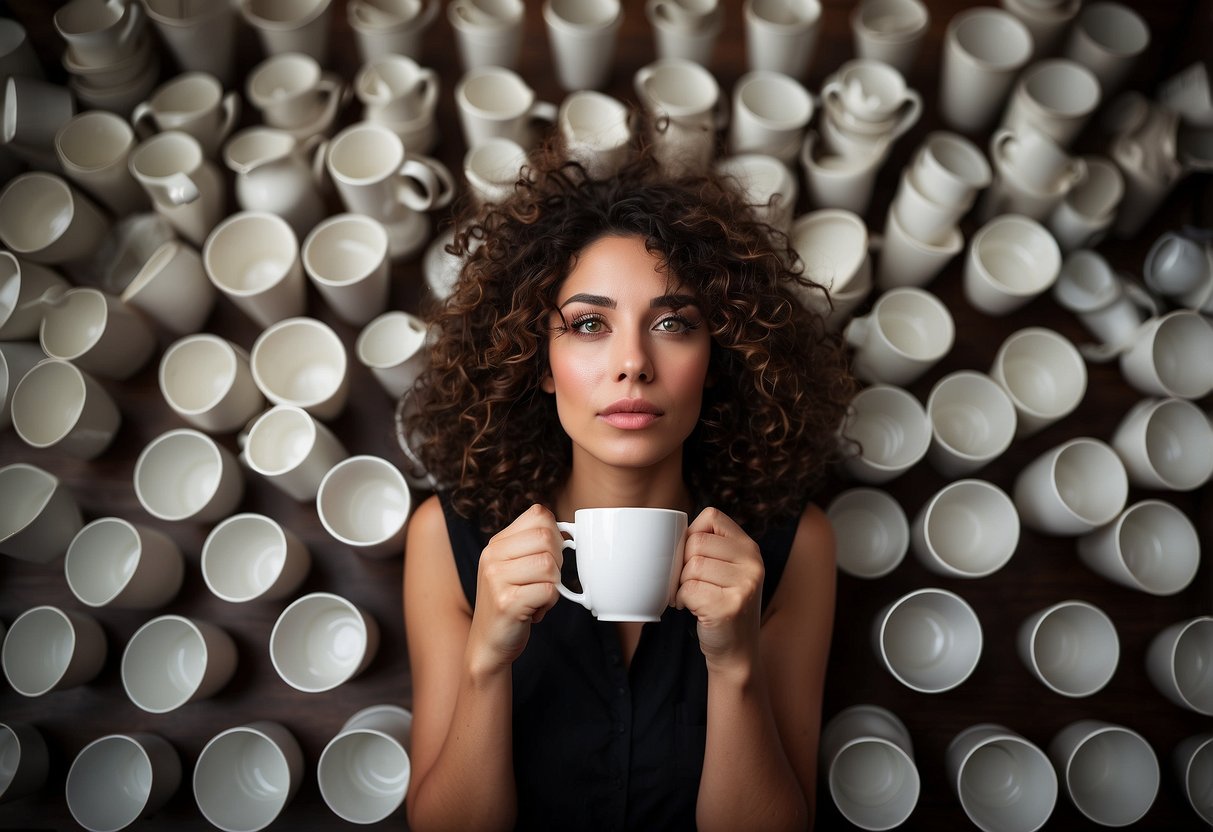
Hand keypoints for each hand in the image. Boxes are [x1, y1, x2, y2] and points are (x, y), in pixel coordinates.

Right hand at [468, 504, 563, 672]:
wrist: (488, 643)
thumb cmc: (510, 603)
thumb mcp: (514, 568)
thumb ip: (533, 547)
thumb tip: (569, 533)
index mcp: (497, 543)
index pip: (538, 515)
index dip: (556, 533)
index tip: (552, 554)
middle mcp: (492, 556)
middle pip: (546, 537)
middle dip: (558, 561)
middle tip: (546, 581)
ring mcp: (496, 579)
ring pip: (549, 565)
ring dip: (553, 585)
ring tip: (538, 597)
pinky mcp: (507, 602)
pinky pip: (548, 590)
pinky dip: (550, 603)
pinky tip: (535, 611)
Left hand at [676, 507, 764, 673]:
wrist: (736, 651)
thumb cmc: (722, 604)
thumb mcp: (727, 569)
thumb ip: (711, 546)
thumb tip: (669, 530)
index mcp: (750, 548)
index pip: (711, 516)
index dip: (692, 534)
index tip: (692, 556)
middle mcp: (753, 563)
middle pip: (696, 542)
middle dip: (683, 564)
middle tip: (690, 583)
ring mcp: (745, 585)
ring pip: (691, 567)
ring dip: (682, 584)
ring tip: (694, 597)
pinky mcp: (730, 607)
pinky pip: (688, 590)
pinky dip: (683, 600)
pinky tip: (694, 609)